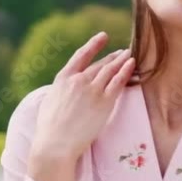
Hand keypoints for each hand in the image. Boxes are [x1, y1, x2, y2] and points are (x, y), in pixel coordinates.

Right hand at [28, 32, 134, 180]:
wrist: (56, 144)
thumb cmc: (49, 129)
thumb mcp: (49, 102)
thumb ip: (60, 91)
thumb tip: (63, 90)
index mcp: (63, 78)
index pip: (81, 56)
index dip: (93, 45)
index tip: (103, 37)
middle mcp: (78, 80)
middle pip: (99, 64)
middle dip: (112, 57)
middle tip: (122, 52)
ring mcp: (92, 90)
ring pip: (110, 70)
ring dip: (121, 61)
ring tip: (129, 55)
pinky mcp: (104, 102)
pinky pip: (118, 82)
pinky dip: (126, 70)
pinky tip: (132, 64)